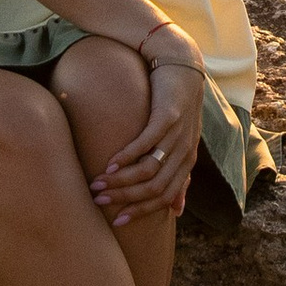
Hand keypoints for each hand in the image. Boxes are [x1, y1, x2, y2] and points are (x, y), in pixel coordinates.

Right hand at [95, 46, 202, 224]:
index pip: (164, 197)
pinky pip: (147, 142)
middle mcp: (185, 151)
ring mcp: (178, 133)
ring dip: (121, 180)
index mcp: (187, 162)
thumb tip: (177, 211)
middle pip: (155, 187)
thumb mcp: (182, 144)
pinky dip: (127, 156)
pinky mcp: (168, 115)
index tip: (117, 221)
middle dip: (125, 198)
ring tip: (98, 182)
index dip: (141, 212)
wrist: (182, 65)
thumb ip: (180, 177)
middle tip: (99, 200)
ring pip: (149, 169)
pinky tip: (110, 163)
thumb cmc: (177, 107)